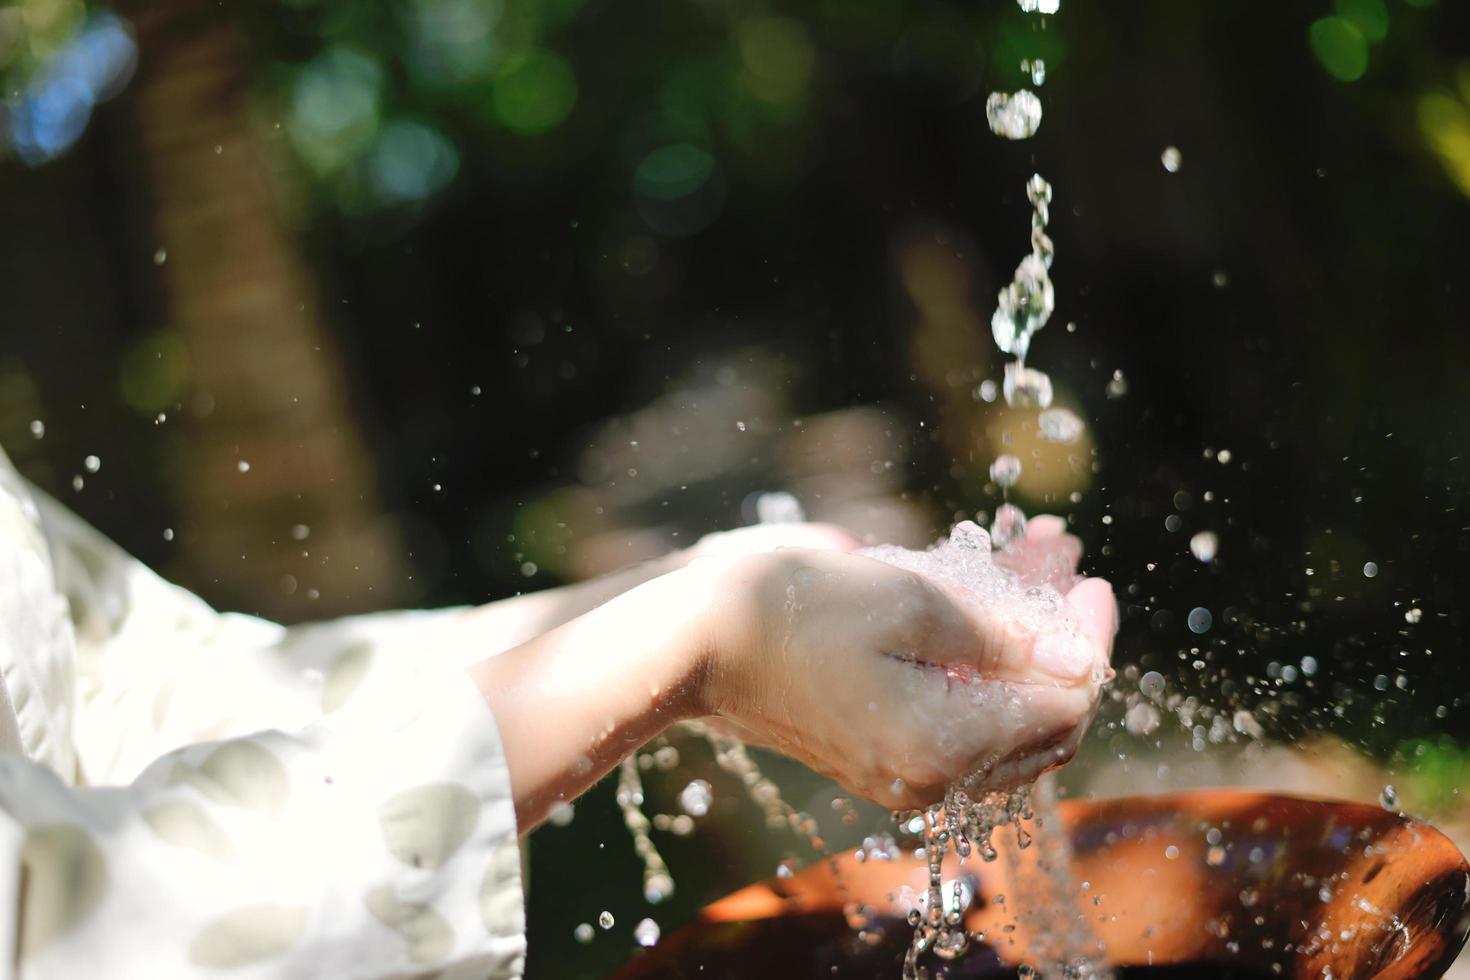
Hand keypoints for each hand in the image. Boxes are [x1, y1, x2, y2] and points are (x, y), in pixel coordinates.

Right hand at [692, 517, 1115, 809]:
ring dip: (1023, 644)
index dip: (1088, 641)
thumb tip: (1080, 662)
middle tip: (1062, 566)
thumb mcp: (912, 602)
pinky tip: (978, 603)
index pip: (1062, 707)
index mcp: (945, 748)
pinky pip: (955, 716)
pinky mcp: (878, 752)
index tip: (1087, 577)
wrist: (695, 643)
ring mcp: (901, 771)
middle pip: (1039, 723)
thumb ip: (1005, 636)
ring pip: (999, 717)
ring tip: (1029, 565)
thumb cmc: (796, 611)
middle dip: (1060, 639)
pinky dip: (978, 662)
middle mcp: (930, 778)